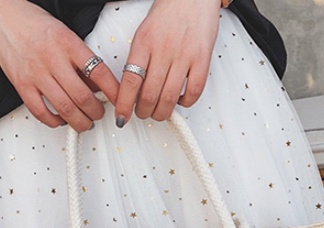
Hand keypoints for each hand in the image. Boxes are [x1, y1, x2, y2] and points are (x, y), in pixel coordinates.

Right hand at [0, 0, 119, 131]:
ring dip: (80, 122)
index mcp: (68, 44)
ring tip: (85, 122)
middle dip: (96, 112)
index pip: (99, 73)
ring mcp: (36, 74)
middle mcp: (52, 59)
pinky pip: (41, 112)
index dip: (114, 93)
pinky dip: (55, 122)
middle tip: (99, 114)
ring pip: (65, 109)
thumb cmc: (34, 24)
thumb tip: (98, 86)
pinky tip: (61, 120)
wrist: (2, 15)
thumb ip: (81, 60)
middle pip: (83, 97)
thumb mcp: (66, 35)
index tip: (119, 102)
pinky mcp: (22, 85)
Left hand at [115, 0, 220, 125]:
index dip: (124, 105)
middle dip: (142, 112)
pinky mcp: (202, 59)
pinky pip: (193, 92)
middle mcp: (164, 49)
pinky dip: (184, 103)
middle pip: (149, 95)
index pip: (130, 81)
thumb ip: (138, 59)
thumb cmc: (169, 13)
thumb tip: (131, 89)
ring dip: (161, 113)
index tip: (121, 118)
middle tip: (141, 113)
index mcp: (144, 42)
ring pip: (169, 98)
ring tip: (158, 112)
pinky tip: (179, 100)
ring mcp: (184, 55)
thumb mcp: (144, 32)